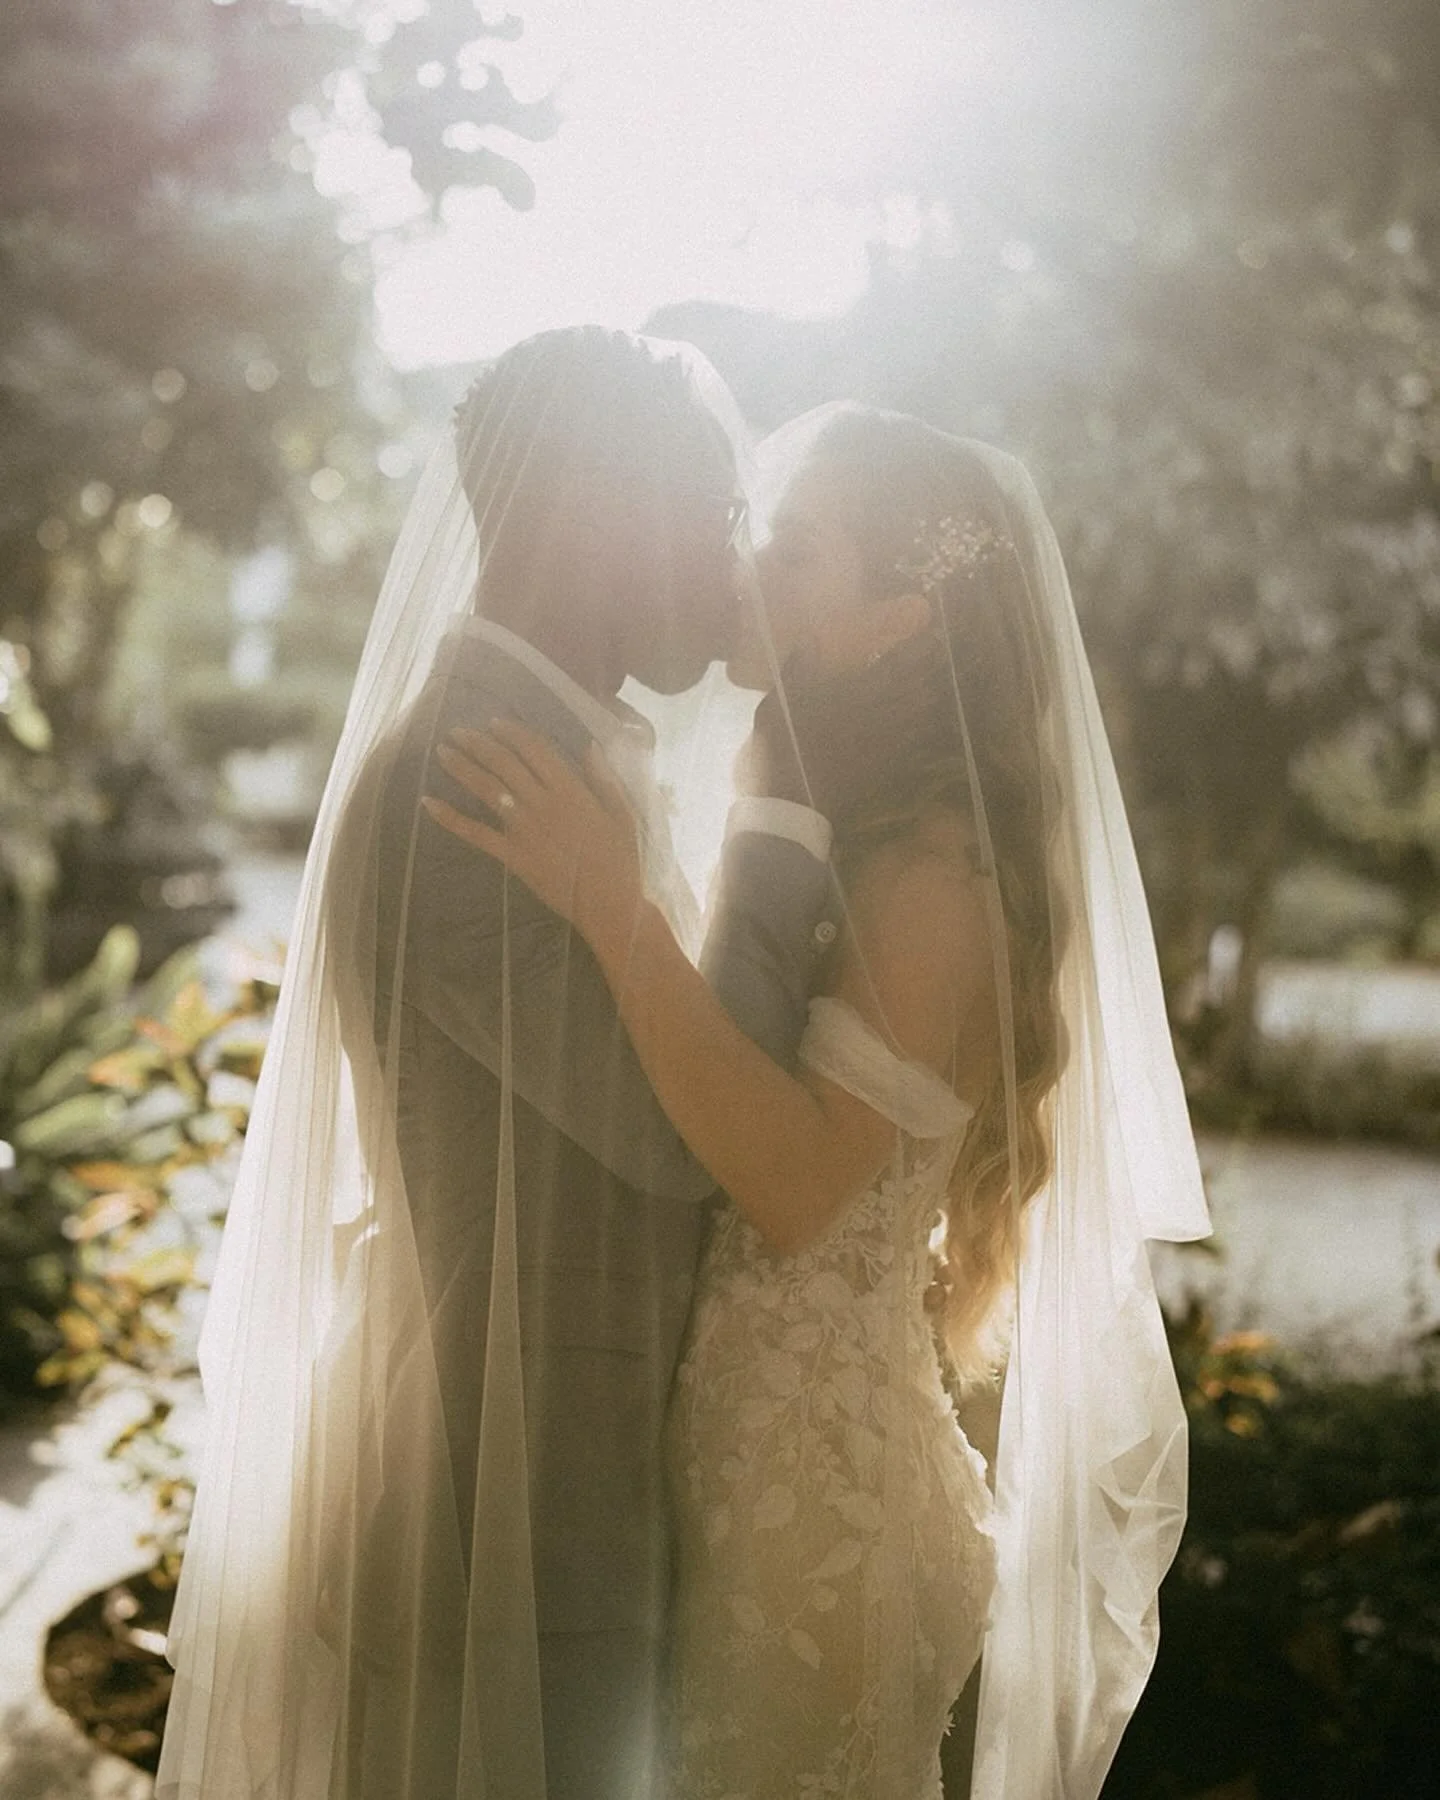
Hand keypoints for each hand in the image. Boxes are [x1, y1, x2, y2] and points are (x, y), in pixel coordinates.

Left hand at [422, 718, 645, 955]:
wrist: (609, 903)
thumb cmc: (622, 859)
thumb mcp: (623, 813)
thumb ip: (605, 778)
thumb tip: (589, 745)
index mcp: (571, 790)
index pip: (536, 749)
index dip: (512, 732)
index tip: (494, 722)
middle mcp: (543, 803)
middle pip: (504, 763)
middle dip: (478, 743)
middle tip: (457, 731)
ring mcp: (524, 829)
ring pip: (487, 789)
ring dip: (462, 767)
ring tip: (442, 751)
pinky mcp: (512, 854)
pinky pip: (475, 833)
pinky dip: (450, 817)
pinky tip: (428, 803)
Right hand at [747, 637, 948, 821]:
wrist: (792, 804)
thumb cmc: (780, 752)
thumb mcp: (776, 706)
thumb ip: (797, 673)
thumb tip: (810, 641)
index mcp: (849, 697)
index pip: (890, 669)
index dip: (913, 654)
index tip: (931, 640)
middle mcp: (873, 717)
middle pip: (911, 691)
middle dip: (929, 674)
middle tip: (944, 660)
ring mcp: (881, 745)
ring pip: (915, 718)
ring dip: (931, 702)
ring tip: (941, 688)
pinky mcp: (882, 768)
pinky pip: (911, 748)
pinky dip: (923, 735)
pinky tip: (929, 728)